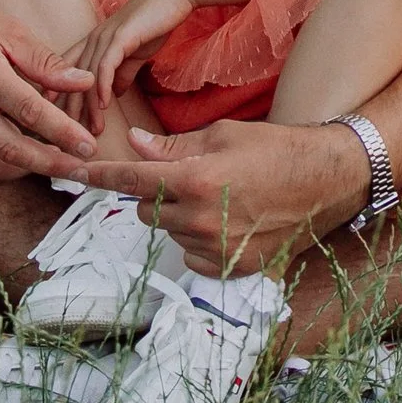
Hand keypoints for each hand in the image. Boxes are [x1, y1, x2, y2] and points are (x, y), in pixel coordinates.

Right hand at [0, 0, 99, 184]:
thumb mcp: (8, 29)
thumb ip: (45, 61)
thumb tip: (84, 83)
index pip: (31, 113)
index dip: (64, 134)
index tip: (89, 147)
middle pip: (11, 149)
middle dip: (52, 164)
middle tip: (81, 170)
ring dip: (22, 172)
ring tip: (50, 163)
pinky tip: (14, 165)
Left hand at [63, 0, 198, 128]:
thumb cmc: (157, 21)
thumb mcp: (137, 53)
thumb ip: (124, 73)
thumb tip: (117, 94)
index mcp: (94, 41)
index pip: (67, 72)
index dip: (60, 97)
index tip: (59, 124)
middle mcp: (93, 38)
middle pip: (71, 78)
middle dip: (71, 110)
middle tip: (72, 136)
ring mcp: (105, 35)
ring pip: (87, 76)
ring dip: (89, 106)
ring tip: (92, 129)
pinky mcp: (121, 35)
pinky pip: (106, 65)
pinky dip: (103, 86)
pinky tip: (106, 105)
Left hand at [76, 119, 371, 274]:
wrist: (328, 180)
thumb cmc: (276, 148)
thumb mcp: (224, 135)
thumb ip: (174, 146)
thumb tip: (135, 144)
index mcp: (195, 179)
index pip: (132, 178)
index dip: (99, 176)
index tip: (73, 172)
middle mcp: (200, 218)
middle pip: (146, 210)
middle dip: (156, 194)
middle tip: (190, 177)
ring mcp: (216, 248)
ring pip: (170, 232)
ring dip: (181, 216)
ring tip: (220, 197)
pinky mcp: (230, 267)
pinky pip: (192, 255)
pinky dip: (200, 240)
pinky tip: (229, 221)